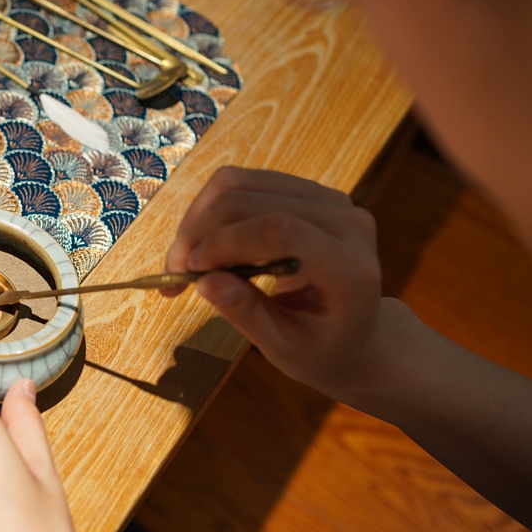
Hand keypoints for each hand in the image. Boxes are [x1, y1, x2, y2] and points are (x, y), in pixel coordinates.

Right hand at [163, 166, 383, 397]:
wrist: (357, 332)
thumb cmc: (323, 348)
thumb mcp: (285, 349)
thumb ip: (247, 314)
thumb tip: (203, 282)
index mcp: (349, 269)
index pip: (280, 230)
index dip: (224, 242)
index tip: (188, 272)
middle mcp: (346, 222)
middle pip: (251, 198)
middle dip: (198, 232)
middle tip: (174, 273)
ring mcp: (329, 200)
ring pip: (240, 183)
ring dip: (198, 220)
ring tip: (186, 261)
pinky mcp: (307, 192)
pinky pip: (244, 183)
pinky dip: (210, 211)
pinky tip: (203, 245)